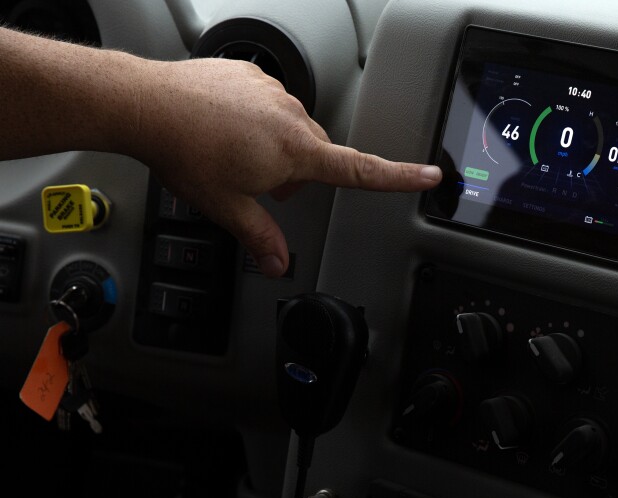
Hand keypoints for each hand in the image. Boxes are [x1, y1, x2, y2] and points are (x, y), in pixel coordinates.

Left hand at [131, 57, 440, 276]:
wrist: (149, 105)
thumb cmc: (186, 151)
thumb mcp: (227, 206)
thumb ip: (260, 237)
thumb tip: (277, 263)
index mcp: (296, 152)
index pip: (360, 170)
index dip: (399, 177)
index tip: (429, 174)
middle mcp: (292, 116)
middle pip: (317, 152)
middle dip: (299, 172)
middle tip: (261, 185)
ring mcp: (272, 92)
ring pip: (292, 126)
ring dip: (277, 145)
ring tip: (234, 152)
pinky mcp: (252, 75)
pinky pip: (269, 102)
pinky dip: (257, 118)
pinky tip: (226, 127)